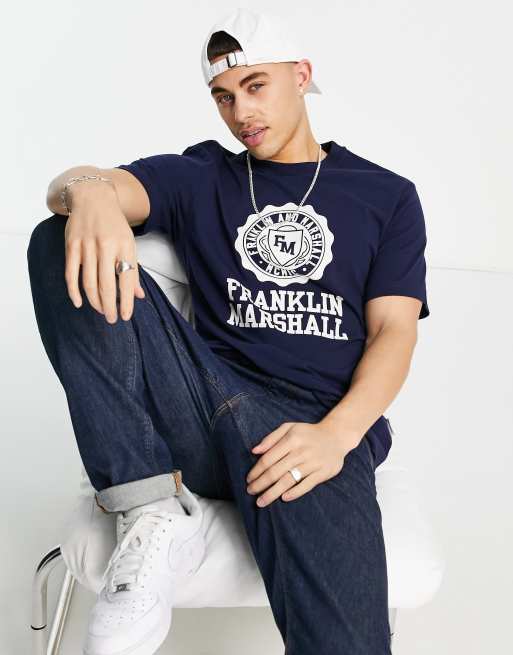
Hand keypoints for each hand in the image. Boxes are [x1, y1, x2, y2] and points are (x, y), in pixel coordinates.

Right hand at [63, 186, 145, 323]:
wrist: (93, 197)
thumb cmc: (114, 225)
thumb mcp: (129, 243)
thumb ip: (133, 270)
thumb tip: (138, 296)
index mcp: (125, 246)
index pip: (127, 279)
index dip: (126, 301)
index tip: (125, 316)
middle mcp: (106, 246)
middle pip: (107, 284)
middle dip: (109, 306)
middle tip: (111, 319)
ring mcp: (87, 246)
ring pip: (89, 282)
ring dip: (94, 301)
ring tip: (100, 311)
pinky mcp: (71, 245)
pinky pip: (71, 274)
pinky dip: (74, 291)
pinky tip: (79, 302)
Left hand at [245, 420, 359, 506]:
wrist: (336, 436)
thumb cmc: (308, 433)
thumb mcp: (289, 428)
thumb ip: (271, 438)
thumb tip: (254, 451)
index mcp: (291, 439)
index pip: (268, 458)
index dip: (256, 471)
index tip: (249, 479)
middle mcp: (301, 451)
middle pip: (275, 472)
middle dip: (260, 484)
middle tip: (250, 492)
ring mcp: (313, 463)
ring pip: (288, 481)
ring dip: (272, 493)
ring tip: (261, 501)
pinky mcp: (323, 473)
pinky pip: (306, 485)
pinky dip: (294, 493)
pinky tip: (283, 498)